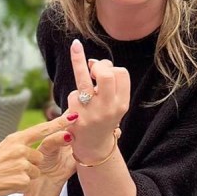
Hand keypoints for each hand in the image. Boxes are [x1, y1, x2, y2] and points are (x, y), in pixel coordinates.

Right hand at [0, 117, 70, 195]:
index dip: (59, 124)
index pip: (41, 129)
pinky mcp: (23, 179)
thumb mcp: (1, 150)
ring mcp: (22, 164)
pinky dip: (20, 187)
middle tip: (11, 169)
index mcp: (15, 139)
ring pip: (36, 172)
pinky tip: (7, 184)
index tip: (73, 117)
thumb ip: (18, 147)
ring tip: (8, 177)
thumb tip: (35, 152)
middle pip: (39, 158)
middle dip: (31, 165)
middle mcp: (20, 149)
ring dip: (25, 177)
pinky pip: (29, 184)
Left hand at [66, 39, 128, 162]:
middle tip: (93, 69)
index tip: (103, 72)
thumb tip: (93, 62)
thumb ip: (109, 84)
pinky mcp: (76, 117)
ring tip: (76, 47)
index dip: (111, 68)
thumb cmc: (103, 119)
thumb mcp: (114, 104)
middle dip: (98, 65)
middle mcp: (109, 107)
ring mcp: (92, 112)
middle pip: (106, 74)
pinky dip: (74, 97)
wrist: (94, 148)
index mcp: (122, 103)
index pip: (121, 73)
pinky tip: (76, 106)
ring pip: (84, 79)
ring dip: (78, 60)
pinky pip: (73, 94)